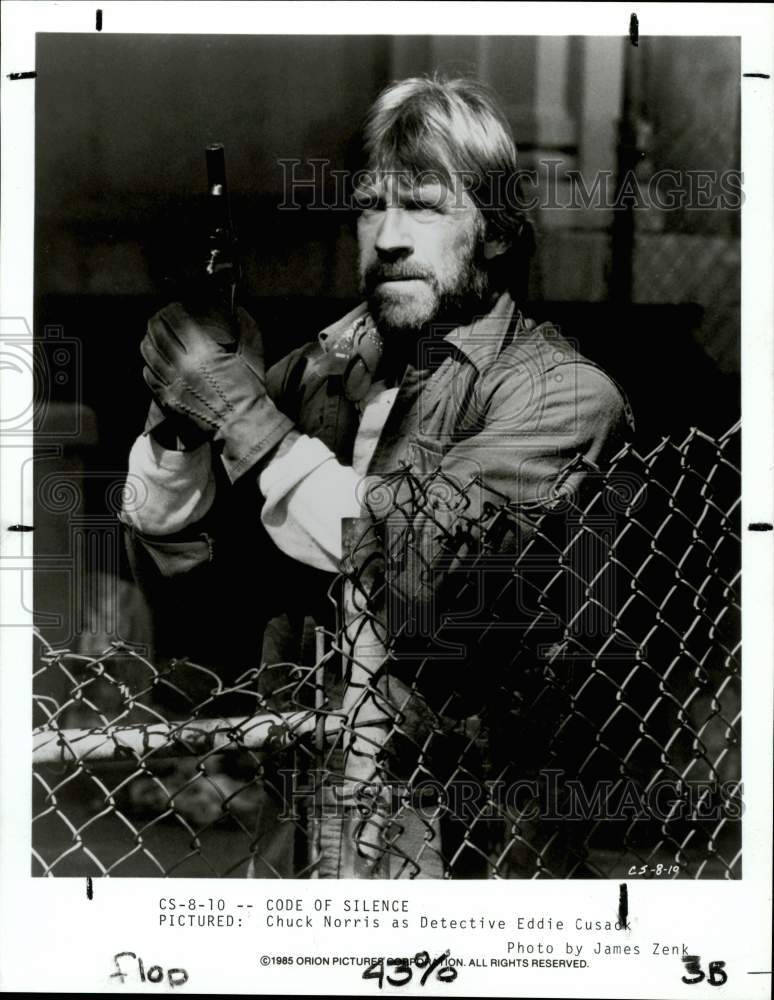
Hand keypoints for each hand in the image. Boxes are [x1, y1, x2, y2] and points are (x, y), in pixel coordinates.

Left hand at [141, 303, 292, 480]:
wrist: (242, 426)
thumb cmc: (250, 393)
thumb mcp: (254, 358)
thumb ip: (248, 330)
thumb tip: (239, 310)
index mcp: (205, 354)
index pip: (178, 322)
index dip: (172, 309)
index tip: (175, 306)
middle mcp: (184, 367)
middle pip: (158, 335)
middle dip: (156, 321)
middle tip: (158, 317)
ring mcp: (173, 385)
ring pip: (149, 354)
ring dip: (148, 340)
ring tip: (151, 335)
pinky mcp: (169, 401)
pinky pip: (150, 377)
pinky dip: (148, 364)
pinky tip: (152, 360)